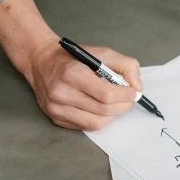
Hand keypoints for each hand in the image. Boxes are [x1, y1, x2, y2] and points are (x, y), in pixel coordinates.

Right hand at [25, 38, 142, 130]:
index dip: (125, 96)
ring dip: (112, 115)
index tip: (133, 92)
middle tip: (128, 99)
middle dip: (122, 106)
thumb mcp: (102, 52)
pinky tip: (99, 108)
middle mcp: (61, 93)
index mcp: (73, 73)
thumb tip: (138, 88)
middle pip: (103, 110)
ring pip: (96, 123)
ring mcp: (56, 108)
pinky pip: (85, 127)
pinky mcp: (55, 118)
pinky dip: (98, 119)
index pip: (106, 95)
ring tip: (115, 104)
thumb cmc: (72, 58)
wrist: (41, 61)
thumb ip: (126, 66)